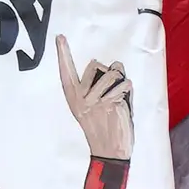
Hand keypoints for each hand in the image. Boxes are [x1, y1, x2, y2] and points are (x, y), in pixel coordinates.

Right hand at [55, 34, 134, 162]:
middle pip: (96, 66)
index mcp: (74, 98)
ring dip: (121, 82)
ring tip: (118, 100)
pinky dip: (128, 91)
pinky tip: (124, 105)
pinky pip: (125, 84)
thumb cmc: (102, 127)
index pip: (66, 72)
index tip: (60, 37)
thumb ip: (98, 86)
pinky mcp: (111, 103)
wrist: (110, 151)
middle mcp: (82, 98)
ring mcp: (96, 100)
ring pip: (113, 73)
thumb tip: (116, 65)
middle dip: (107, 73)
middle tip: (110, 94)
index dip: (63, 54)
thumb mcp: (91, 107)